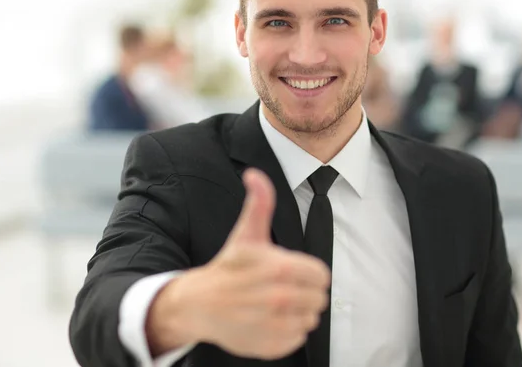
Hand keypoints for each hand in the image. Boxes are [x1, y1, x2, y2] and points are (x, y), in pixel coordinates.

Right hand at [148, 169, 329, 359]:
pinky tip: (267, 321)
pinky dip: (287, 332)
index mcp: (280, 268)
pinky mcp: (272, 346)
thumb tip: (254, 174)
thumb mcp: (246, 234)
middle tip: (279, 288)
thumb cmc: (228, 267)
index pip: (321, 276)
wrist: (199, 304)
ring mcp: (276, 325)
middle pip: (318, 299)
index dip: (308, 273)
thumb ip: (259, 203)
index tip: (289, 272)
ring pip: (310, 319)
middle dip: (303, 293)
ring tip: (272, 305)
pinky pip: (298, 339)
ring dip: (296, 313)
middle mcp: (280, 298)